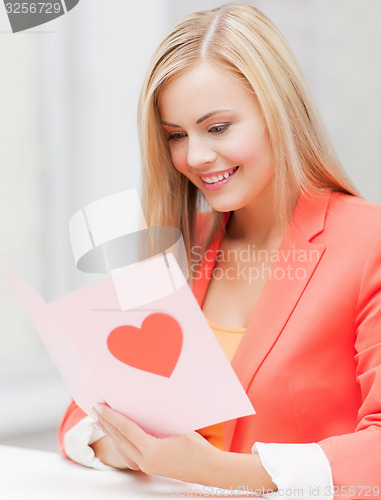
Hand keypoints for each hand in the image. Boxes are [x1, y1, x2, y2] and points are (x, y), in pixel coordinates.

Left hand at [93, 403, 218, 484]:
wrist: (209, 469)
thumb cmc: (198, 448)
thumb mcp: (178, 428)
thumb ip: (158, 421)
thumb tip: (142, 409)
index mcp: (152, 450)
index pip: (126, 429)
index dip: (112, 416)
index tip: (101, 407)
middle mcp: (146, 461)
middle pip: (120, 440)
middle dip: (106, 424)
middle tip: (96, 410)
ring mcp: (147, 467)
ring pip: (121, 449)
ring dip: (111, 434)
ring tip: (102, 422)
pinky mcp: (150, 468)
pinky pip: (128, 456)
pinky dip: (120, 445)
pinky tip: (117, 438)